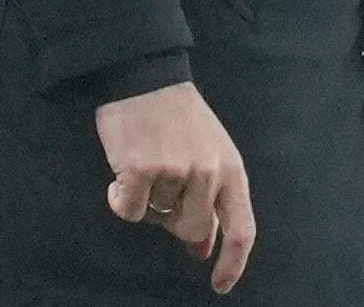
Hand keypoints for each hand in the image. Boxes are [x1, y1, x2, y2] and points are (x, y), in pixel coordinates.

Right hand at [97, 81, 255, 294]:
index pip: (242, 228)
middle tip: (163, 186)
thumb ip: (212, 202)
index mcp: (232, 170)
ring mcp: (178, 172)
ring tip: (148, 163)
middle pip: (192, 232)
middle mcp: (210, 173)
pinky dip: (121, 198)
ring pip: (156, 220)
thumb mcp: (210, 155)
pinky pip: (129, 211)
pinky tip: (124, 169)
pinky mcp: (142, 171)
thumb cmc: (179, 120)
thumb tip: (204, 250)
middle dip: (173, 221)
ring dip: (148, 201)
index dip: (233, 263)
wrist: (146, 78)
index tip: (220, 285)